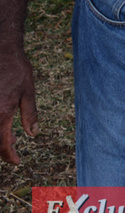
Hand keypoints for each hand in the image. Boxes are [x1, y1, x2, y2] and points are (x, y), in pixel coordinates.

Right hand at [0, 48, 37, 164]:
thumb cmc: (17, 69)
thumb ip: (30, 114)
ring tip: (11, 136)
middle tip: (15, 146)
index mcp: (1, 113)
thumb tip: (33, 134)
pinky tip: (2, 123)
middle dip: (2, 149)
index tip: (17, 161)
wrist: (1, 51)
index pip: (2, 144)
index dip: (9, 156)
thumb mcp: (28, 91)